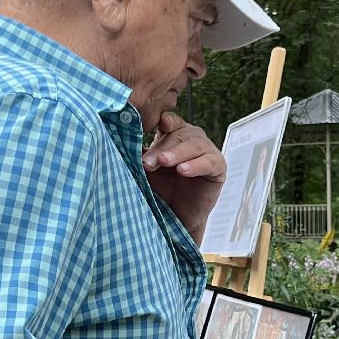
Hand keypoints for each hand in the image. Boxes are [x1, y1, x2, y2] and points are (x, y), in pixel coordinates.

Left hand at [141, 111, 224, 242]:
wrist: (176, 217)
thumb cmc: (160, 189)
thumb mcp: (146, 169)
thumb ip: (139, 153)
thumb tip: (119, 136)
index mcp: (173, 134)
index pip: (170, 121)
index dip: (166, 121)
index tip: (160, 124)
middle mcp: (191, 138)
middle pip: (179, 134)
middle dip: (163, 148)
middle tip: (148, 162)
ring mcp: (207, 151)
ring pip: (194, 145)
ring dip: (178, 153)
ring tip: (165, 162)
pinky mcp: (218, 167)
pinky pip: (209, 162)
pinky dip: (196, 165)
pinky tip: (184, 170)